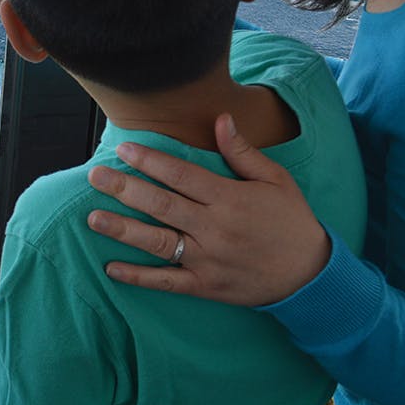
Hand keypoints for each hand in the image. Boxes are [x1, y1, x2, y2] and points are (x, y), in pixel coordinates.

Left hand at [85, 113, 331, 305]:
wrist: (311, 275)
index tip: (124, 148)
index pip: (182, 175)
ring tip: (93, 218)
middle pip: (162, 204)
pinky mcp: (205, 285)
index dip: (151, 160)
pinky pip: (166, 281)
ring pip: (158, 242)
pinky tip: (112, 269)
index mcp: (229, 198)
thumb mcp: (275, 180)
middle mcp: (214, 228)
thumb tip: (220, 118)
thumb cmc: (291, 221)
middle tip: (95, 176)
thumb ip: (243, 152)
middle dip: (125, 189)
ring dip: (123, 230)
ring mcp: (208, 259)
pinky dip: (138, 277)